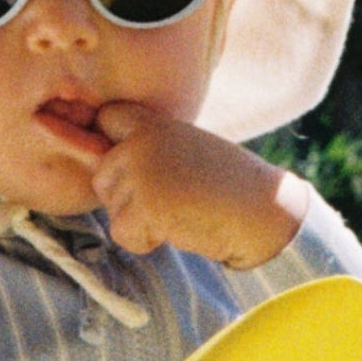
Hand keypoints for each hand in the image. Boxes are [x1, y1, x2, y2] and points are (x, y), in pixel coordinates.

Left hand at [88, 105, 307, 266]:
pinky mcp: (145, 204)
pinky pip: (123, 233)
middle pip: (101, 176)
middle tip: (168, 199)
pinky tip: (177, 227)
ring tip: (178, 210)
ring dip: (139, 221)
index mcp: (154, 122)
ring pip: (112, 208)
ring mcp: (142, 171)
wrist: (261, 209)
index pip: (106, 119)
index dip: (114, 146)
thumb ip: (149, 150)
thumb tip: (100, 163)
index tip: (139, 167)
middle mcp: (142, 140)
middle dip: (125, 197)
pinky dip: (145, 241)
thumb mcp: (184, 150)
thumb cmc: (227, 184)